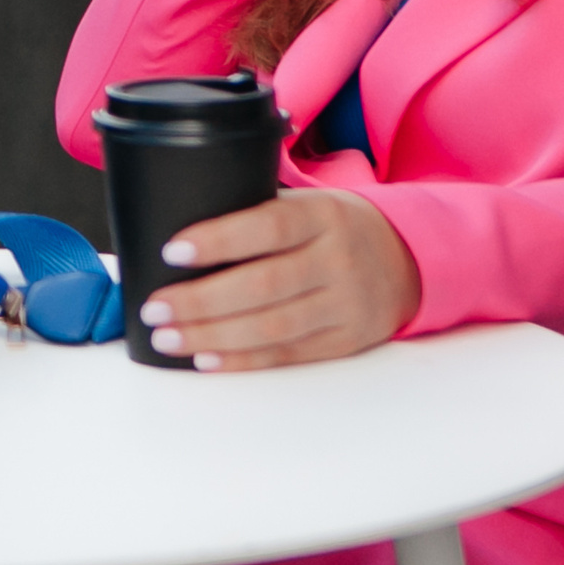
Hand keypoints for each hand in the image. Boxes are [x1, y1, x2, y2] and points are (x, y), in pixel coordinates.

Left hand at [135, 189, 420, 370]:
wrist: (408, 259)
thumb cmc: (337, 227)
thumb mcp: (311, 204)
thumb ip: (260, 213)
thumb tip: (183, 230)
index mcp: (324, 215)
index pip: (267, 226)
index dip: (219, 239)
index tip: (172, 251)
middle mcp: (338, 260)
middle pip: (264, 285)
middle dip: (201, 300)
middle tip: (155, 307)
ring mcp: (345, 305)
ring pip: (273, 327)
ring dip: (213, 336)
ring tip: (168, 337)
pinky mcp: (345, 341)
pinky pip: (288, 355)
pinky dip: (244, 360)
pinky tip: (207, 358)